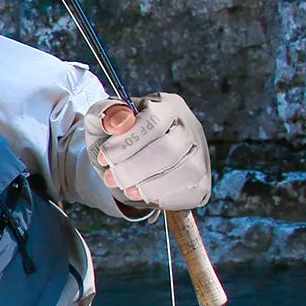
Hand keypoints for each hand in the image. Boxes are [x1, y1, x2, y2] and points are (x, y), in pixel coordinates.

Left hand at [84, 93, 211, 210]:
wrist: (126, 160)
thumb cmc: (116, 138)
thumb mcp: (102, 122)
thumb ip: (104, 114)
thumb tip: (117, 122)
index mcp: (168, 106)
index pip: (153, 122)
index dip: (125, 144)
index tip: (103, 158)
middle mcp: (190, 127)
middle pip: (169, 150)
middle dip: (133, 169)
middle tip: (109, 178)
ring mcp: (200, 154)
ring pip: (188, 172)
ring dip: (152, 187)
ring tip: (127, 191)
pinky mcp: (203, 180)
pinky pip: (194, 194)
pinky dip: (168, 199)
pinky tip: (146, 196)